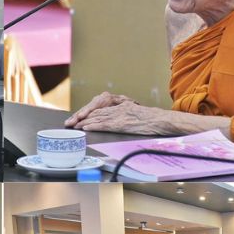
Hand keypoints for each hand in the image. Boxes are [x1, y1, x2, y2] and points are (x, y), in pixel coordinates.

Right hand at [64, 92, 128, 126]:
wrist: (130, 106)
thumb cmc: (130, 106)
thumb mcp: (128, 105)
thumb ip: (125, 104)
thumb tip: (129, 103)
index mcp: (107, 97)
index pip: (95, 104)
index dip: (87, 110)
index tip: (81, 116)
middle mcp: (99, 100)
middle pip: (87, 108)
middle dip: (78, 115)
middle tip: (71, 122)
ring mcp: (95, 105)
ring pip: (84, 111)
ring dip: (75, 118)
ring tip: (68, 123)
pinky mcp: (93, 110)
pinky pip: (84, 114)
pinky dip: (77, 118)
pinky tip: (71, 122)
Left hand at [71, 100, 204, 135]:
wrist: (163, 120)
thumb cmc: (153, 120)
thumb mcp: (137, 114)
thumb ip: (126, 116)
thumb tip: (116, 121)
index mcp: (122, 105)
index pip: (102, 108)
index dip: (89, 113)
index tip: (79, 118)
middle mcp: (119, 108)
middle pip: (97, 111)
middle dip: (82, 117)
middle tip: (71, 122)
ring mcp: (120, 115)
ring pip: (98, 117)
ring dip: (85, 122)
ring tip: (74, 126)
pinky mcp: (123, 122)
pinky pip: (105, 124)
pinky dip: (94, 126)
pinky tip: (86, 128)